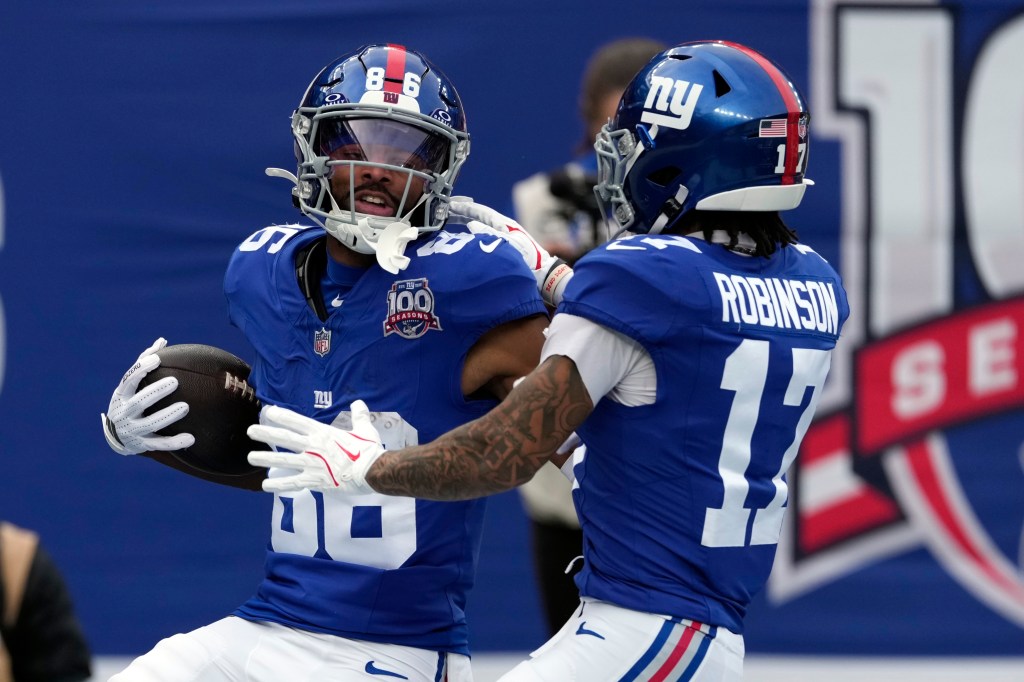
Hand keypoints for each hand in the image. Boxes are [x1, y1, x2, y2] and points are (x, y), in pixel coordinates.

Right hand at [100, 338, 193, 454]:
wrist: (116, 436)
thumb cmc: (129, 400)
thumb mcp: (130, 385)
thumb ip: (144, 363)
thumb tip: (162, 340)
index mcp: (122, 395)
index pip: (129, 380)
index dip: (142, 369)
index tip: (157, 359)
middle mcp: (125, 412)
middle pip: (140, 402)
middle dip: (156, 392)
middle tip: (175, 382)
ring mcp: (133, 430)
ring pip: (151, 424)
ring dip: (168, 415)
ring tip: (185, 407)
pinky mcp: (143, 445)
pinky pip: (160, 444)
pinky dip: (174, 442)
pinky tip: (191, 438)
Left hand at [246, 400, 383, 493]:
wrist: (372, 471)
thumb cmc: (368, 450)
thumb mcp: (364, 429)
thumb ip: (359, 415)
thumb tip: (359, 403)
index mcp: (323, 433)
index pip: (297, 421)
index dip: (281, 416)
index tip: (268, 412)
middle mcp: (313, 447)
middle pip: (284, 439)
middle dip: (266, 434)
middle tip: (250, 431)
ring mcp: (312, 464)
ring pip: (284, 461)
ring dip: (265, 459)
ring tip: (250, 457)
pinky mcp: (315, 481)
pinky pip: (293, 483)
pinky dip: (278, 485)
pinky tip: (265, 486)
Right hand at [450, 198, 572, 306]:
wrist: (543, 274)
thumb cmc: (529, 260)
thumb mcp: (507, 244)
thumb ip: (488, 233)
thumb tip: (470, 224)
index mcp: (504, 224)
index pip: (480, 211)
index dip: (465, 207)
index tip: (451, 205)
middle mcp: (502, 228)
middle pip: (479, 217)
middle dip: (462, 214)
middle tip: (446, 213)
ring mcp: (503, 238)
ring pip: (480, 227)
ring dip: (465, 224)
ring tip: (451, 224)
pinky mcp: (503, 248)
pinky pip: (482, 238)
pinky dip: (471, 236)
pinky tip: (464, 241)